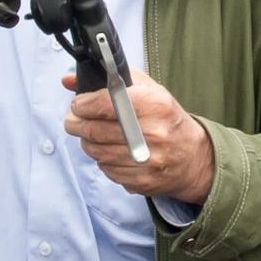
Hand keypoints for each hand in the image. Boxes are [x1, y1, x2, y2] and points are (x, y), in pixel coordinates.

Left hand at [62, 70, 214, 205]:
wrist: (193, 157)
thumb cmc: (167, 119)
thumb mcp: (148, 91)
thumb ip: (111, 80)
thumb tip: (68, 80)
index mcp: (155, 105)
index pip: (105, 103)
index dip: (83, 104)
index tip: (78, 104)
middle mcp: (152, 133)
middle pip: (95, 131)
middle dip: (77, 124)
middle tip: (75, 120)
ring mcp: (147, 160)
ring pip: (96, 152)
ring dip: (88, 142)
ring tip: (93, 135)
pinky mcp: (141, 181)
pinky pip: (106, 169)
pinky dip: (102, 160)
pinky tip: (111, 152)